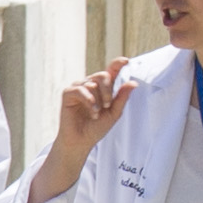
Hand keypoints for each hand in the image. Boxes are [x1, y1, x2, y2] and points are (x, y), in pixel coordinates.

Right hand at [27, 60, 133, 202]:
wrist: (81, 141)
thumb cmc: (96, 128)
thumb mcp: (114, 113)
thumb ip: (122, 98)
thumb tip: (133, 83)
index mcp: (102, 88)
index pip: (111, 71)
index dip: (118, 64)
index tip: (126, 61)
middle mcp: (90, 84)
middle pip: (103, 75)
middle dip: (108, 90)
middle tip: (108, 105)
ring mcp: (78, 87)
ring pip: (92, 83)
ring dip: (98, 99)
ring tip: (96, 113)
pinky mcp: (68, 93)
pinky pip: (80, 89)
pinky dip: (89, 100)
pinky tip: (92, 111)